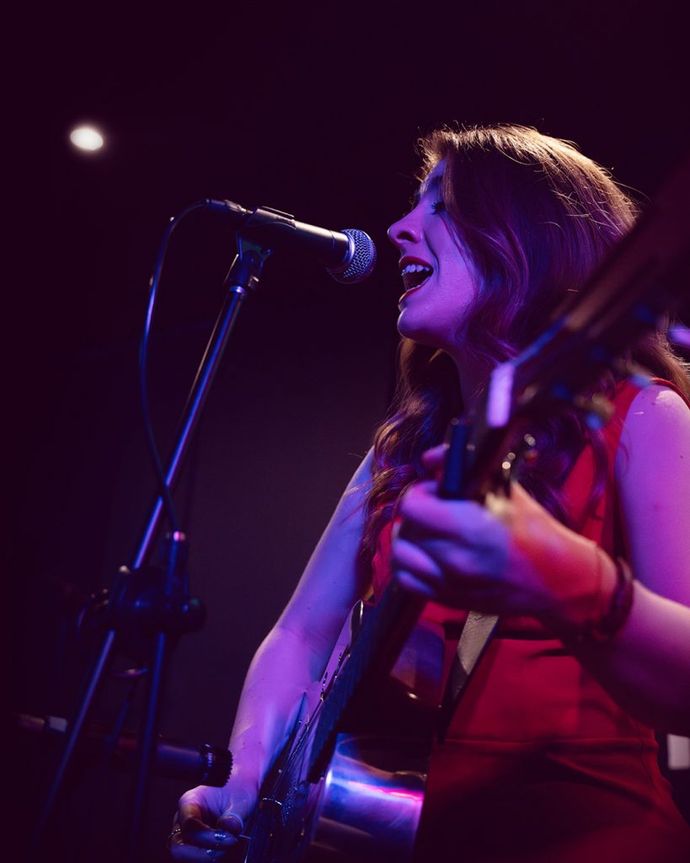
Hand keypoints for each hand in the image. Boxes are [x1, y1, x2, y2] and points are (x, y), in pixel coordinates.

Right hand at [168, 775, 256, 859]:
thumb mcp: (239, 799)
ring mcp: (187, 836)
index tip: (228, 838)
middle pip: (179, 848)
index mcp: (189, 802)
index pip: (189, 826)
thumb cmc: (237, 788)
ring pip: (185, 858)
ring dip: (206, 858)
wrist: (241, 789)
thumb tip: (229, 829)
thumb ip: (234, 815)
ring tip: (227, 848)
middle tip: (225, 847)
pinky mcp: (195, 847)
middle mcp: (183, 821)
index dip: (207, 837)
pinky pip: (196, 859)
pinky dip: (210, 859)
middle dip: (202, 854)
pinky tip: (225, 851)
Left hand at [392, 446, 609, 628]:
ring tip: (426, 533)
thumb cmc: (533, 529)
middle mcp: (454, 558)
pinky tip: (423, 556)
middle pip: (407, 528)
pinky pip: (406, 581)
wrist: (557, 580)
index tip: (434, 492)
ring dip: (409, 539)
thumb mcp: (504, 487)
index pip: (412, 506)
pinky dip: (408, 566)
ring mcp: (450, 583)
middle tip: (434, 511)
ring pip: (401, 555)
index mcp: (468, 526)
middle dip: (417, 514)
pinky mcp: (448, 600)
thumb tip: (429, 459)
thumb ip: (462, 468)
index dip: (419, 494)